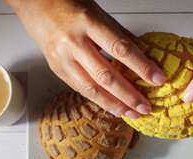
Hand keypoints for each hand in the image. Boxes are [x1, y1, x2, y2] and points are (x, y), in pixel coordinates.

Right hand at [5, 0, 164, 118]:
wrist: (35, 5)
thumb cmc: (68, 5)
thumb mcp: (99, 14)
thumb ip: (120, 35)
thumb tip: (144, 55)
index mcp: (88, 23)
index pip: (121, 49)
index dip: (141, 66)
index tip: (157, 79)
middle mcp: (73, 42)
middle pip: (106, 75)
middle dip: (128, 94)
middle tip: (145, 107)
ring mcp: (62, 58)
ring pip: (91, 88)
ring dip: (114, 104)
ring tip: (131, 113)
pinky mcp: (56, 69)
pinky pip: (80, 89)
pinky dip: (99, 100)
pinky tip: (113, 107)